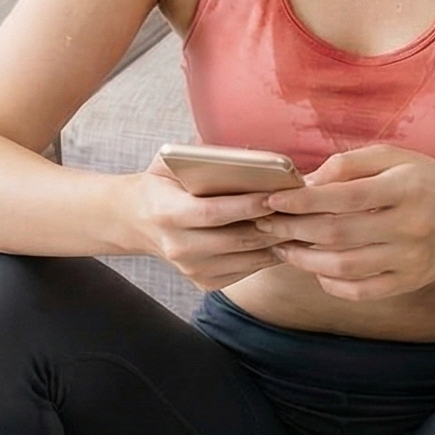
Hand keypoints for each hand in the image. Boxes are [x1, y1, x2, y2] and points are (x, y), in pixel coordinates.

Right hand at [129, 154, 284, 289]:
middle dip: (272, 225)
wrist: (135, 220)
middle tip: (299, 210)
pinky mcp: (203, 282)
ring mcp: (191, 269)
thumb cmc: (160, 184)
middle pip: (236, 239)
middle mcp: (177, 246)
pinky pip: (245, 271)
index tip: (275, 194)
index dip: (247, 206)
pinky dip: (266, 256)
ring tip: (298, 224)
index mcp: (167, 213)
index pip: (213, 212)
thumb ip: (201, 155)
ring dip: (275, 242)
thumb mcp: (169, 162)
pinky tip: (281, 239)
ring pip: (246, 259)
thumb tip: (248, 152)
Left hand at [262, 146, 434, 300]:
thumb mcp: (394, 158)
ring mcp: (411, 260)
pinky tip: (315, 268)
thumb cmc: (426, 181)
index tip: (271, 200)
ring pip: (344, 267)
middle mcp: (410, 226)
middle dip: (293, 231)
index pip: (344, 197)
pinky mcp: (410, 283)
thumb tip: (304, 183)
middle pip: (338, 234)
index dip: (303, 201)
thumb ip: (349, 165)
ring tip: (282, 248)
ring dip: (304, 259)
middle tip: (264, 225)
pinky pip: (361, 291)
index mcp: (406, 188)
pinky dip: (331, 283)